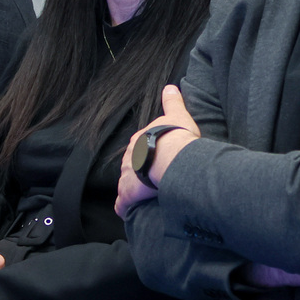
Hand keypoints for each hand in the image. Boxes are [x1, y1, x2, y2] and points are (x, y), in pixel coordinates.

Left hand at [116, 85, 200, 218]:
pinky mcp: (128, 193)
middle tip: (153, 176)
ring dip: (133, 188)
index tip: (156, 157)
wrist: (172, 156)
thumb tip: (170, 87)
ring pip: (126, 182)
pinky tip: (128, 212)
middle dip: (139, 169)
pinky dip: (124, 208)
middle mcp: (130, 155)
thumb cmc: (176, 136)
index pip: (141, 145)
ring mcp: (127, 174)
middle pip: (131, 163)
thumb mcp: (177, 114)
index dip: (148, 151)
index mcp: (140, 138)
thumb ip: (172, 101)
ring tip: (143, 195)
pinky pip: (122, 203)